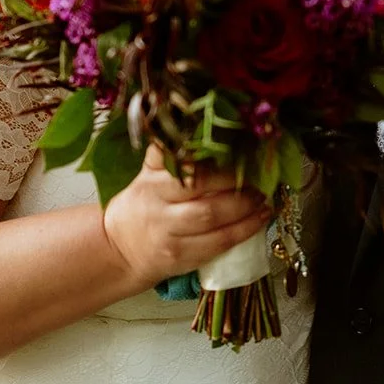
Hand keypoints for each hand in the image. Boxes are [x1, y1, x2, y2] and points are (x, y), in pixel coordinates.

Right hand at [101, 145, 272, 286]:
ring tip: (263, 197)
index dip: (213, 157)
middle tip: (258, 176)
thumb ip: (170, 154)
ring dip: (245, 206)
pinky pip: (218, 244)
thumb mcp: (149, 175)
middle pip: (199, 188)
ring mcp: (169, 234)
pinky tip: (261, 219)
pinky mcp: (182, 258)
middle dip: (234, 180)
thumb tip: (201, 124)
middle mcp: (158, 206)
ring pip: (211, 217)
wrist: (120, 249)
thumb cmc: (144, 205)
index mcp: (151, 181)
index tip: (240, 150)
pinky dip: (245, 230)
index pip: (182, 164)